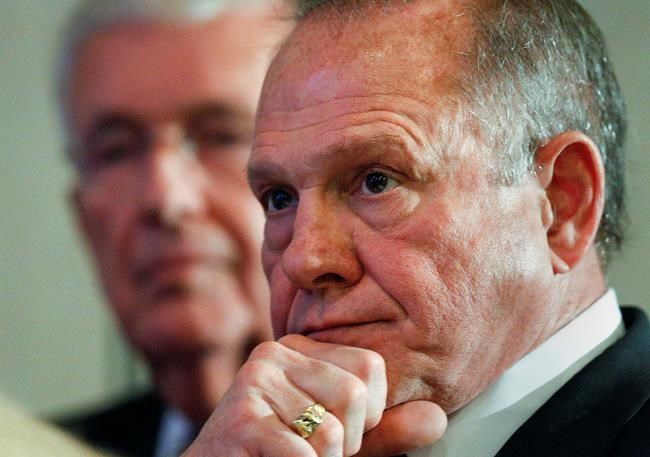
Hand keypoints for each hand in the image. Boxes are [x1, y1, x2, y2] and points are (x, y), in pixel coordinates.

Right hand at [183, 335, 446, 456]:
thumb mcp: (343, 442)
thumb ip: (389, 430)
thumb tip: (438, 418)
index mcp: (302, 349)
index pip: (370, 366)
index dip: (369, 414)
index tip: (336, 430)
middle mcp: (277, 353)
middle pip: (355, 395)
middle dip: (345, 442)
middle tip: (310, 450)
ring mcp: (255, 380)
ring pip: (332, 430)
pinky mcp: (241, 416)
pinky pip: (304, 454)